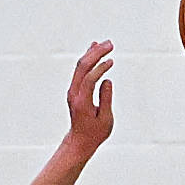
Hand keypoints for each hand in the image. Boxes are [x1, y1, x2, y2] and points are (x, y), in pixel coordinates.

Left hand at [62, 41, 115, 157]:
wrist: (80, 140)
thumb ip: (105, 99)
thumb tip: (106, 80)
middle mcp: (74, 93)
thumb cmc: (95, 133)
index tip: (111, 61)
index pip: (89, 79)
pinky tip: (94, 50)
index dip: (100, 69)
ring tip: (105, 44)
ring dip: (92, 53)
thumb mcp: (105, 120)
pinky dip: (88, 60)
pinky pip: (81, 70)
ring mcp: (73, 89)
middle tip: (110, 44)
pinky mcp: (75, 89)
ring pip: (80, 66)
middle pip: (82, 67)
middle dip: (96, 54)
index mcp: (81, 101)